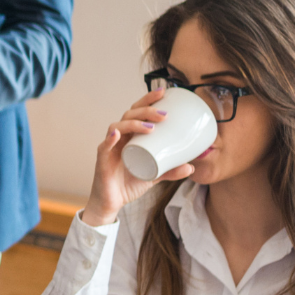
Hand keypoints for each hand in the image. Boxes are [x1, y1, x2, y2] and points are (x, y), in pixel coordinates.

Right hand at [79, 90, 192, 226]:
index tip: (164, 92)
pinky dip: (109, 140)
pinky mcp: (102, 161)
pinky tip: (116, 135)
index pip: (137, 111)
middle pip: (128, 114)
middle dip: (146, 110)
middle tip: (164, 114)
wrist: (112, 202)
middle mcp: (119, 138)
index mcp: (130, 136)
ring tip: (151, 127)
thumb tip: (192, 166)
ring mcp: (110, 148)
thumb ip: (170, 170)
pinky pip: (104, 147)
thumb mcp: (154, 175)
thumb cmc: (129, 183)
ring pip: (117, 127)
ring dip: (133, 124)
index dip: (148, 100)